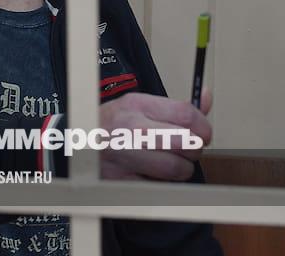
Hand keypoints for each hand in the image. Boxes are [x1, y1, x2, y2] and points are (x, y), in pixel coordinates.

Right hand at [98, 88, 212, 180]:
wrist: (78, 142)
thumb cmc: (113, 124)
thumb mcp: (140, 104)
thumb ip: (175, 106)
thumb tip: (206, 97)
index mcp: (138, 104)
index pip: (185, 113)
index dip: (203, 126)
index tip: (204, 133)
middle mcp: (131, 128)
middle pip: (185, 142)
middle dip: (195, 149)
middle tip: (191, 149)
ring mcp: (125, 155)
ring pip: (175, 168)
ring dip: (182, 169)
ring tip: (174, 163)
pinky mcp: (120, 179)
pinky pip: (158, 186)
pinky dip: (162, 183)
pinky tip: (153, 173)